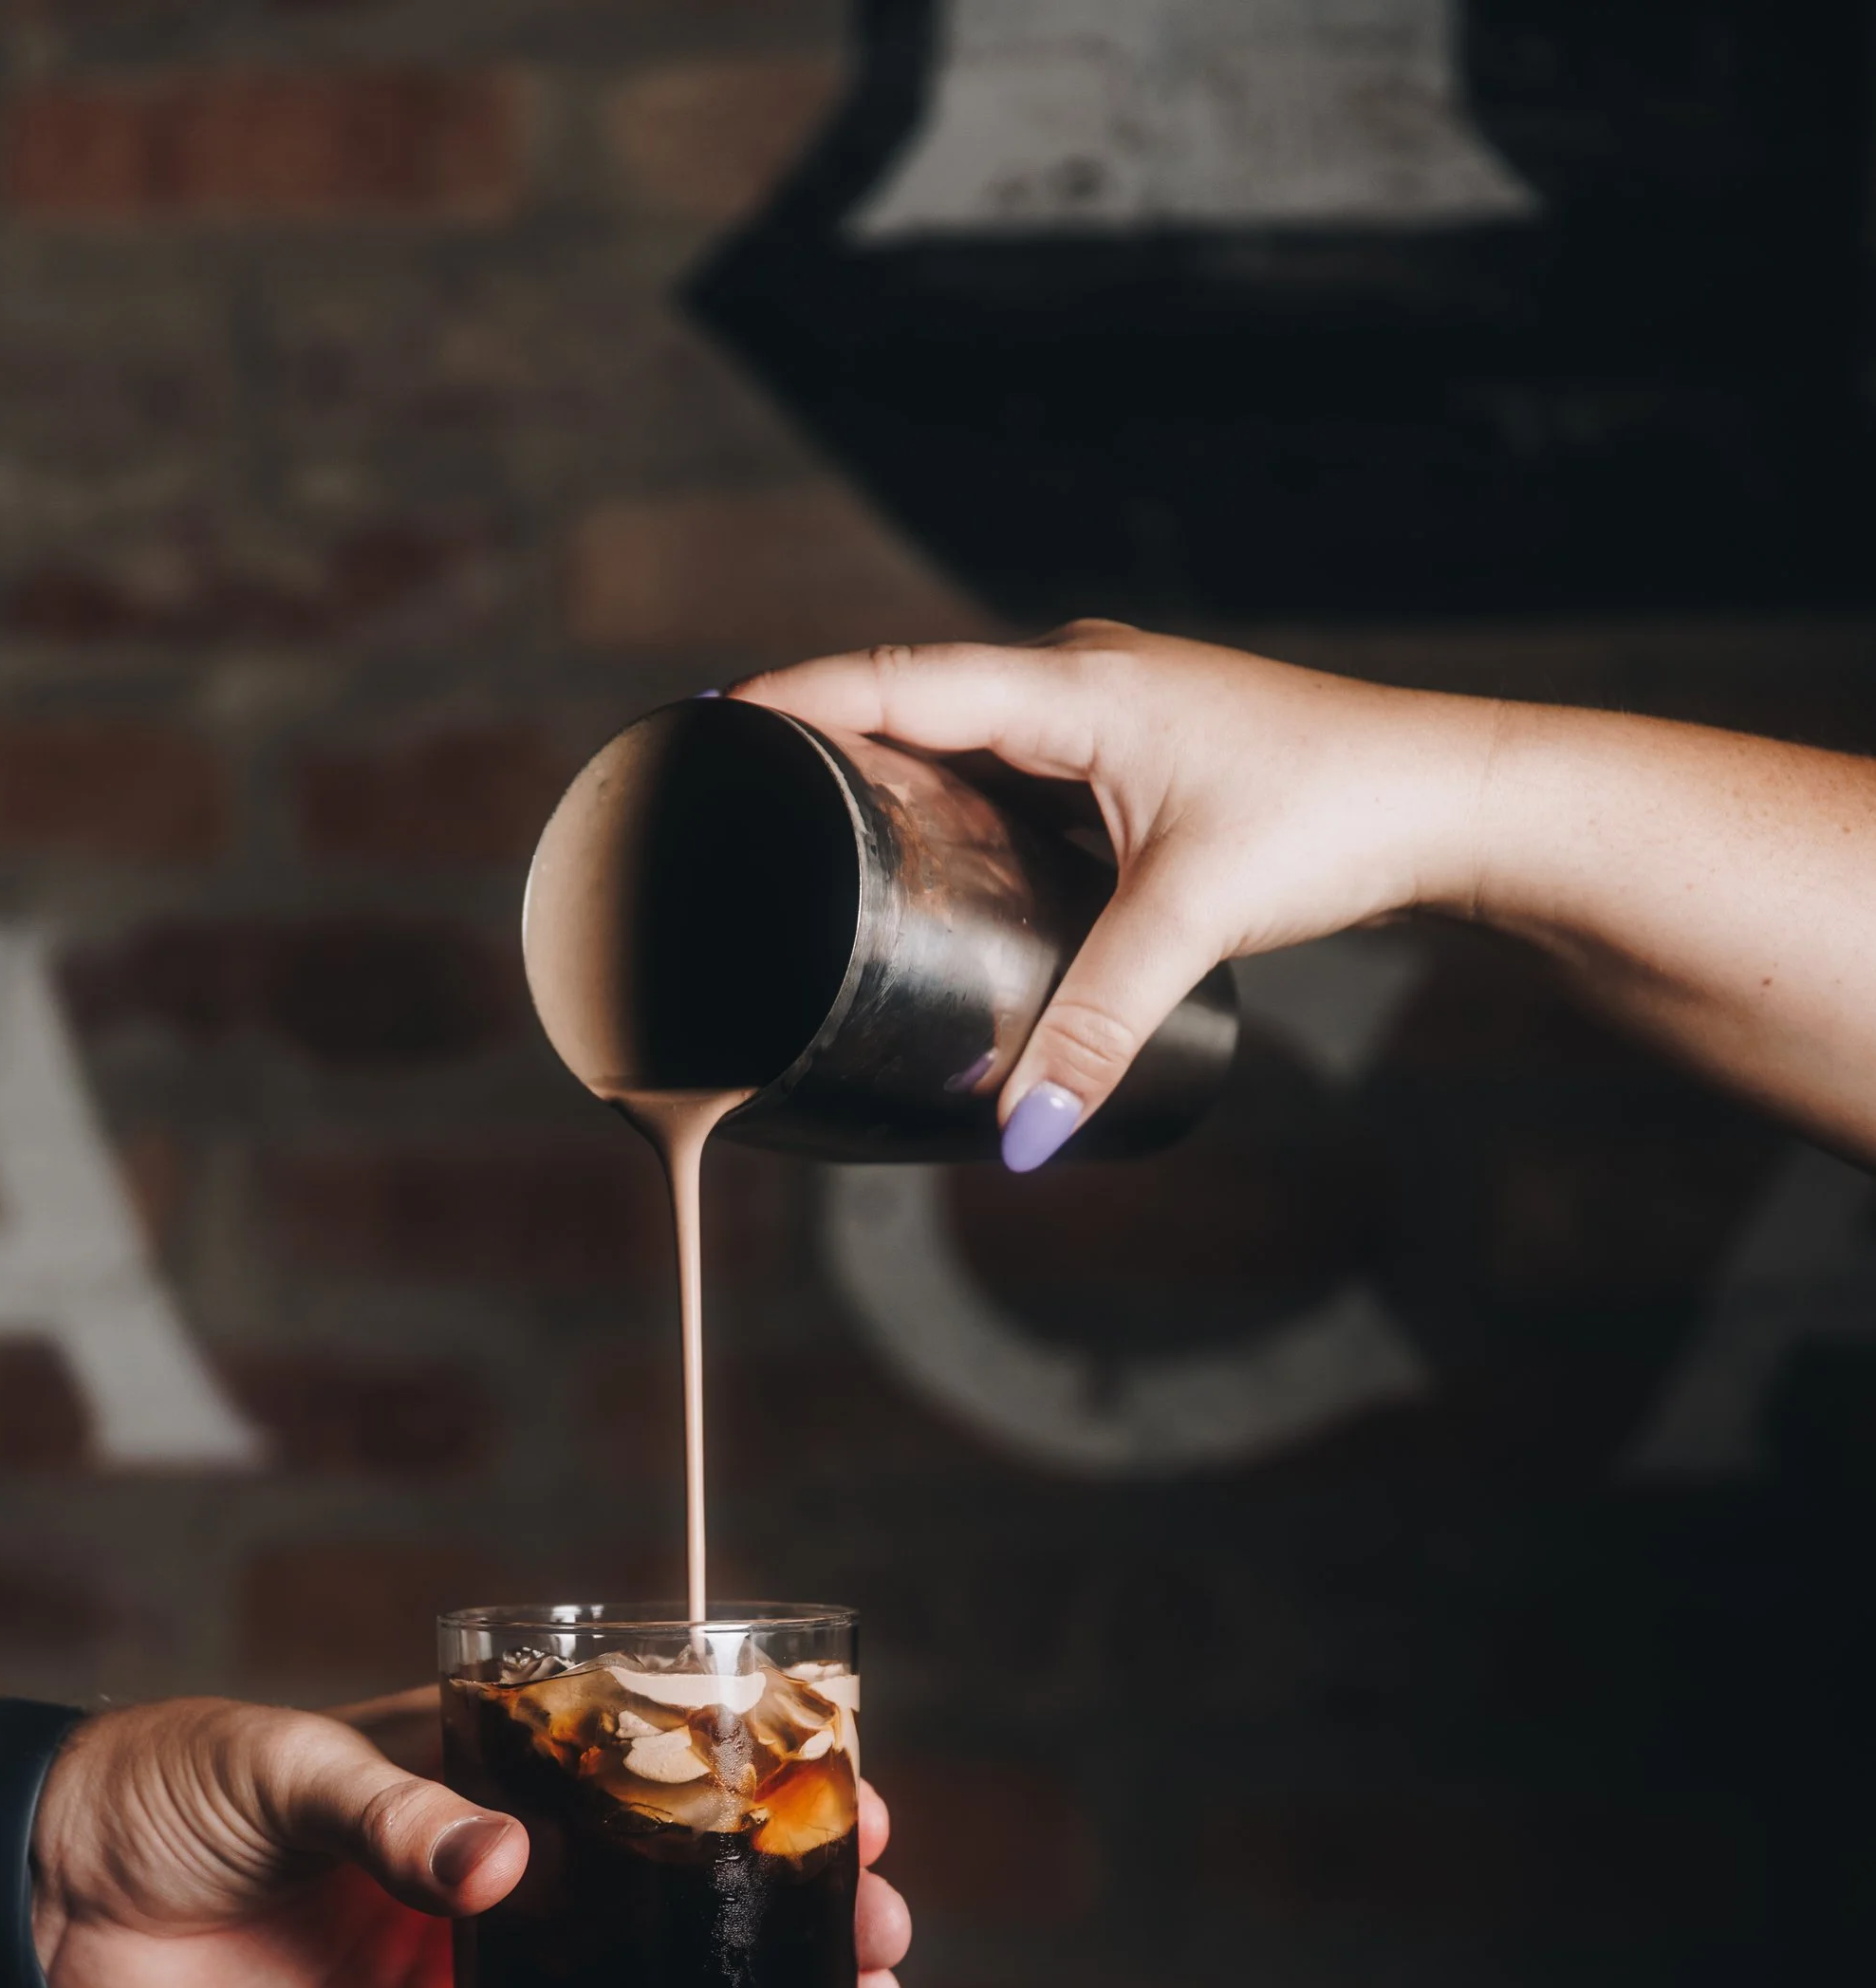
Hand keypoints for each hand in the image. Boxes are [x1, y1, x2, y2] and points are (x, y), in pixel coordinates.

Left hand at [30, 1694, 908, 1987]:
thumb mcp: (283, 1767)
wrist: (39, 1896)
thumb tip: (506, 1870)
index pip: (644, 1760)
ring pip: (637, 1985)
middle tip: (887, 1919)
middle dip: (790, 1894)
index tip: (846, 1788)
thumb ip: (396, 1813)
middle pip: (674, 1880)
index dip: (751, 1774)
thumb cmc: (160, 1787)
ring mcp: (463, 1964)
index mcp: (476, 1764)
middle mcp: (491, 1864)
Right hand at [735, 624, 1498, 1167]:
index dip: (800, 696)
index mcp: (1074, 687)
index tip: (710, 716)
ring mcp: (1113, 711)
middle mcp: (1082, 678)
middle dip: (824, 733)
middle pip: (918, 693)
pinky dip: (963, 797)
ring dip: (895, 766)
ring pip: (970, 731)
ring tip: (802, 822)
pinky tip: (933, 849)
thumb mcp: (1192, 927)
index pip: (900, 677)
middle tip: (730, 783)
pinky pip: (1017, 762)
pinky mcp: (1140, 753)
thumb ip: (1094, 1030)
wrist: (1450, 797)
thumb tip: (1019, 1138)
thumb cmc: (1333, 819)